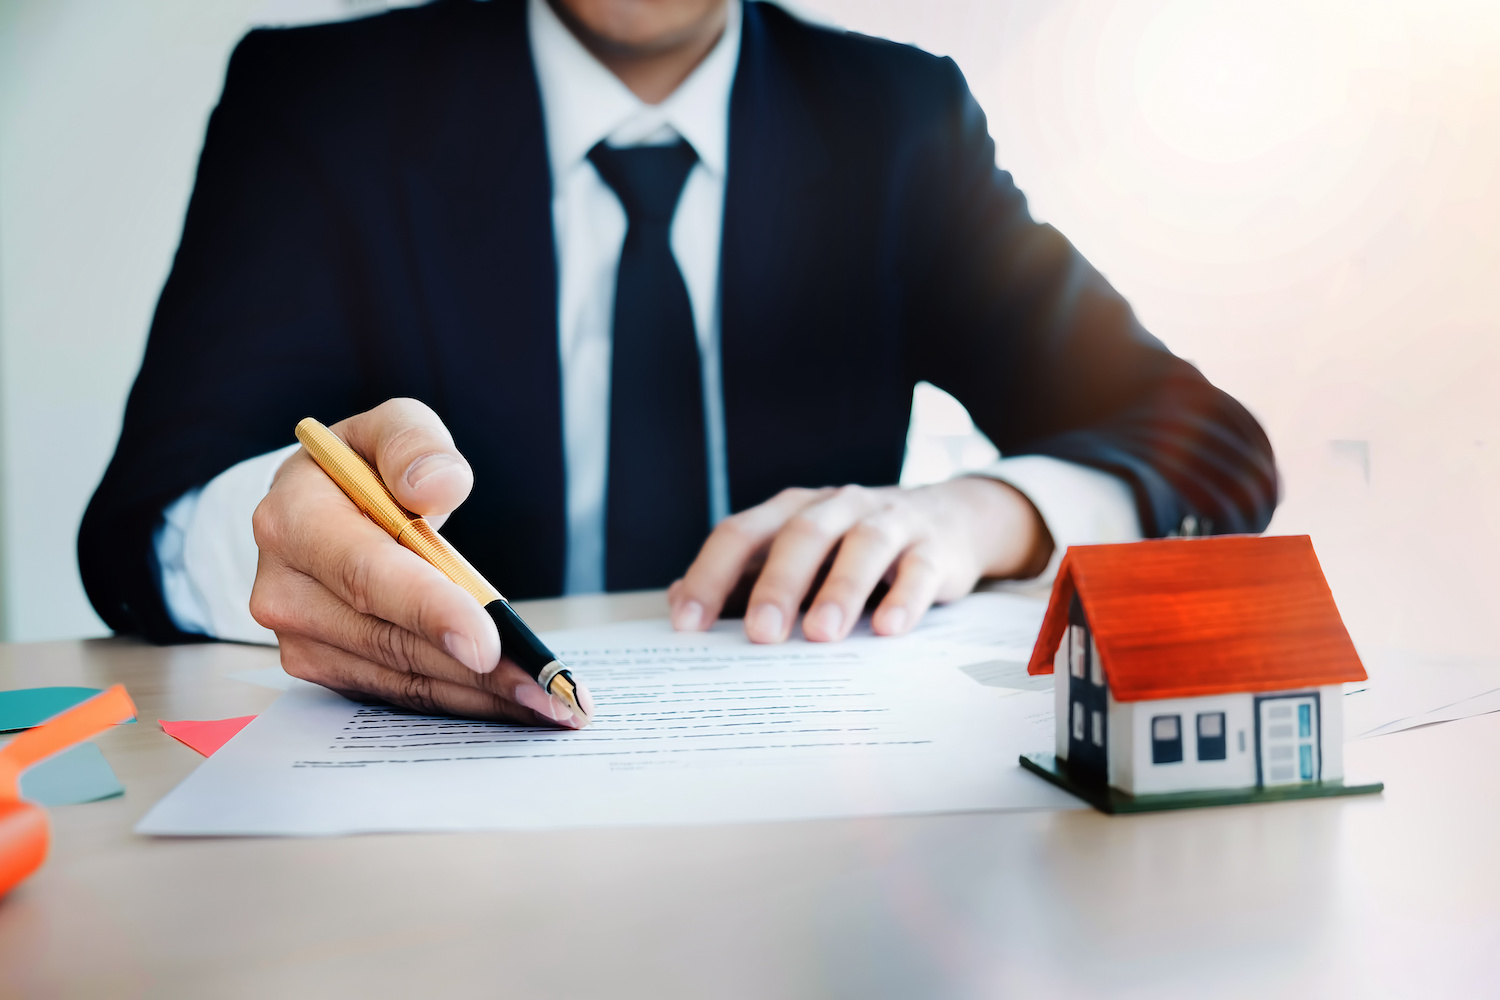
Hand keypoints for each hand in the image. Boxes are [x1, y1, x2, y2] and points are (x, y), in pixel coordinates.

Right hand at [249, 398, 586, 726]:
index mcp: (294, 519)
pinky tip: (508, 700)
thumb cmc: (368, 466)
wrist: (319, 506)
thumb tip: (434, 486)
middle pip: (392, 640)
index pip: (369, 574)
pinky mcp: (321, 666)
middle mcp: (285, 587)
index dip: (430, 610)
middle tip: (550, 689)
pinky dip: (457, 698)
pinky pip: (397, 692)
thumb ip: (414, 444)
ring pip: (400, 676)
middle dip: (478, 669)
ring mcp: (298, 635)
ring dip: (478, 694)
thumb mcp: (393, 429)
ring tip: (547, 702)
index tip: (488, 643)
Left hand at [667, 479, 1052, 642]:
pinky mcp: (935, 547)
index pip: (741, 533)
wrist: (951, 520)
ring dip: (840, 590)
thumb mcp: (798, 554)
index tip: (689, 625)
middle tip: (761, 636)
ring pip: (863, 546)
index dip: (711, 575)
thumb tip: (676, 600)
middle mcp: (838, 507)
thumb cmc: (854, 547)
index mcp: (793, 510)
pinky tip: (888, 630)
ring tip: (822, 635)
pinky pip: (919, 569)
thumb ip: (744, 577)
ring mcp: (889, 522)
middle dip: (779, 585)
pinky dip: (904, 598)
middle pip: (802, 535)